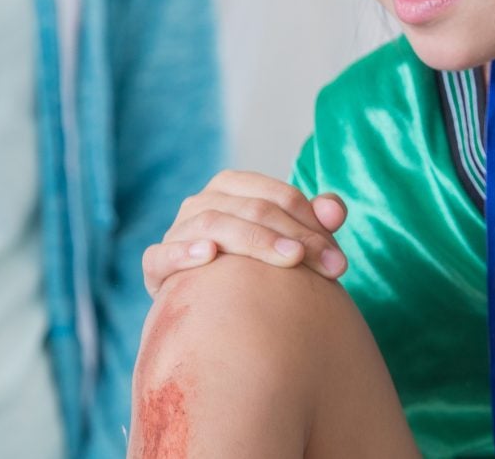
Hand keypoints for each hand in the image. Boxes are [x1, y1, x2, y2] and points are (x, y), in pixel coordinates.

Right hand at [142, 171, 348, 294]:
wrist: (208, 307)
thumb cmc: (254, 268)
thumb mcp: (288, 243)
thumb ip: (314, 223)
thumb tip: (336, 211)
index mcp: (232, 187)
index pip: (277, 195)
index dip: (312, 223)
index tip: (339, 260)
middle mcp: (201, 203)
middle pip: (252, 209)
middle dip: (295, 237)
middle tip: (330, 268)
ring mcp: (177, 232)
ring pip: (213, 224)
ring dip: (255, 240)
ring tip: (291, 260)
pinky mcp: (156, 266)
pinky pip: (162, 255)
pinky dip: (183, 252)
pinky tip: (208, 255)